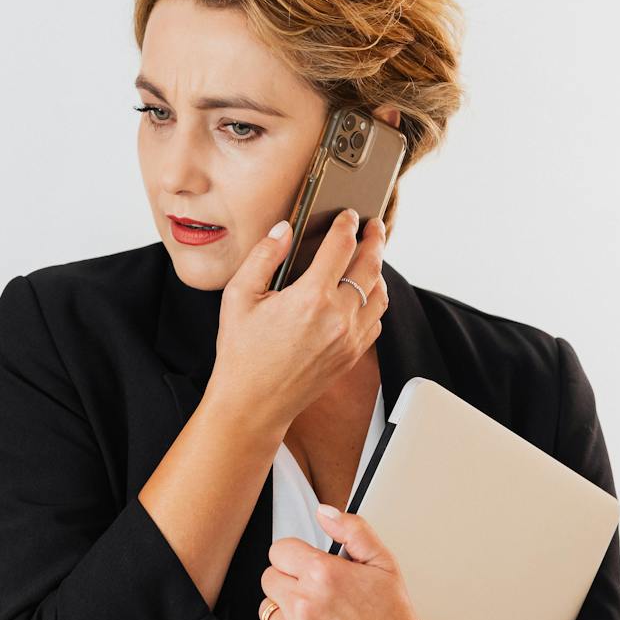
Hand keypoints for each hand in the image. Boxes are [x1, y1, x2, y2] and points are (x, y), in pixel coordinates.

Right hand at [209, 210, 387, 436]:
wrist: (252, 404)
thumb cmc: (241, 352)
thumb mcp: (239, 296)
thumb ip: (264, 256)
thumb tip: (284, 229)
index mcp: (311, 297)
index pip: (342, 246)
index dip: (348, 224)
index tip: (350, 215)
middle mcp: (338, 317)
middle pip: (371, 265)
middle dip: (376, 239)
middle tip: (375, 225)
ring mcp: (350, 338)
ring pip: (380, 294)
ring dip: (379, 270)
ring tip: (371, 257)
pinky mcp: (352, 355)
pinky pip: (376, 320)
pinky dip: (375, 301)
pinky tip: (363, 294)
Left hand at [255, 504, 421, 619]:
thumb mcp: (383, 563)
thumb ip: (353, 530)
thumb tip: (324, 512)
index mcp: (323, 574)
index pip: (279, 551)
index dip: (296, 559)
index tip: (310, 571)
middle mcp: (305, 606)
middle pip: (269, 579)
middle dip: (291, 584)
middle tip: (319, 598)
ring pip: (266, 611)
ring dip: (286, 614)